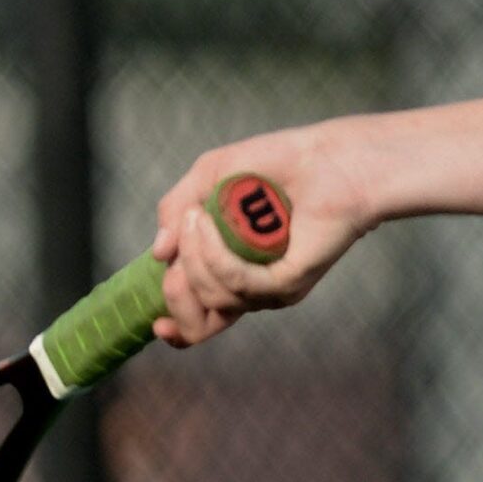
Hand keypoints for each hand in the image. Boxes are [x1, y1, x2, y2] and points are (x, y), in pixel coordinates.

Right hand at [149, 118, 379, 347]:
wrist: (327, 157)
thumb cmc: (276, 163)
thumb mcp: (211, 175)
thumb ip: (176, 208)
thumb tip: (158, 253)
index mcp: (230, 271)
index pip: (199, 320)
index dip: (174, 324)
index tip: (155, 323)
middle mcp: (250, 288)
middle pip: (198, 322)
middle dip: (175, 288)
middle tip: (180, 238)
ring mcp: (270, 289)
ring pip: (214, 298)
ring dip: (194, 256)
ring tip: (200, 214)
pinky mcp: (289, 283)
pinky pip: (239, 284)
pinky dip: (215, 255)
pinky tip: (210, 222)